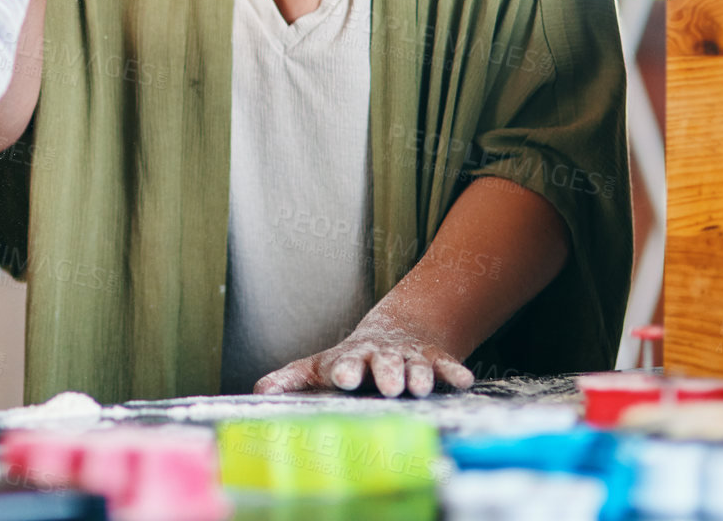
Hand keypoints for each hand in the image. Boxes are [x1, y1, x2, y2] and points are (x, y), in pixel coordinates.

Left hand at [254, 310, 474, 398]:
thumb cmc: (350, 359)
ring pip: (415, 365)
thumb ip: (292, 378)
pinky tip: (463, 381)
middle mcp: (381, 356)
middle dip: (386, 373)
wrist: (394, 332)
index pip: (345, 362)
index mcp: (350, 358)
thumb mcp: (320, 366)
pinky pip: (446, 365)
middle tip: (388, 386)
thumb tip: (259, 391)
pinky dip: (454, 372)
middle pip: (384, 363)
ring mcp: (409, 357)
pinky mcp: (434, 359)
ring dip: (418, 375)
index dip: (345, 369)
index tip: (342, 377)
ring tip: (419, 387)